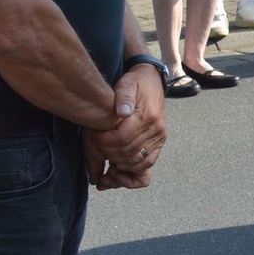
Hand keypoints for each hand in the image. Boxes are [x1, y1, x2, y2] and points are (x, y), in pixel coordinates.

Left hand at [90, 64, 164, 187]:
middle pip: (128, 154)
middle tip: (96, 154)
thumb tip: (122, 112)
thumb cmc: (135, 83)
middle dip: (109, 156)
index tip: (94, 137)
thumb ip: (123, 97)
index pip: (122, 140)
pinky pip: (148, 165)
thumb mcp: (126, 84)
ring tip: (104, 170)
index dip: (104, 143)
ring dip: (120, 171)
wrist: (153, 81)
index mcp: (148, 117)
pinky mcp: (158, 143)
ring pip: (138, 164)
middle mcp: (156, 131)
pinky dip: (133, 174)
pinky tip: (118, 171)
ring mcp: (159, 138)